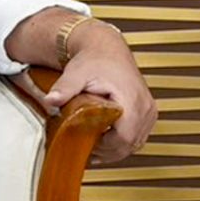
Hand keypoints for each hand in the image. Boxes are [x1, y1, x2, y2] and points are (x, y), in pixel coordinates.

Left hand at [44, 28, 157, 164]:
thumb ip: (64, 88)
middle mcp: (144, 105)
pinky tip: (108, 140)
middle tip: (88, 149)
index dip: (106, 148)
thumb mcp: (76, 73)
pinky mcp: (148, 111)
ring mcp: (148, 109)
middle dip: (108, 152)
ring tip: (97, 145)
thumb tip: (50, 100)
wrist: (107, 48)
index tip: (90, 146)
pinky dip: (124, 142)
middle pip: (130, 144)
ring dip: (116, 149)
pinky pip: (139, 136)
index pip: (124, 138)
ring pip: (136, 143)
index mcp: (131, 99)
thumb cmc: (94, 60)